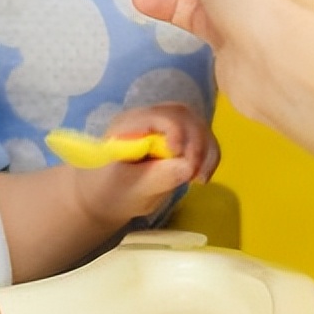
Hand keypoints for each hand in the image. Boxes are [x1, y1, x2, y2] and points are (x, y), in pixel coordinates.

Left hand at [73, 103, 220, 223]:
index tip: (180, 156)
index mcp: (129, 125)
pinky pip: (201, 138)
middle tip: (196, 173)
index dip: (175, 131)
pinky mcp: (177, 138)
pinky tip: (202, 177)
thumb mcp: (130, 189)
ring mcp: (164, 127)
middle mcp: (149, 119)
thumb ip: (157, 177)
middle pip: (183, 115)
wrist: (105, 197)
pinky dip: (209, 156)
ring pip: (196, 124)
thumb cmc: (110, 193)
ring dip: (206, 150)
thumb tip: (188, 166)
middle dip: (196, 142)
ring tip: (200, 179)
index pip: (158, 115)